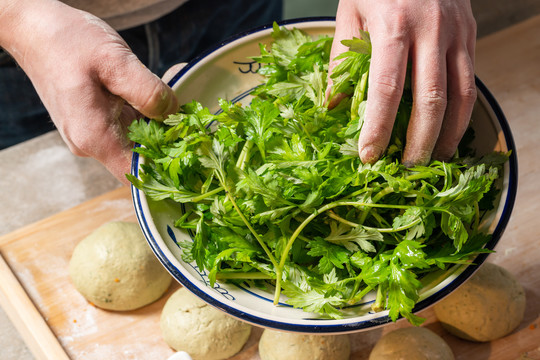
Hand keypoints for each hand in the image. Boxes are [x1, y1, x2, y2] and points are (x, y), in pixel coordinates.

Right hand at [0, 0, 177, 183]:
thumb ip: (147, 92)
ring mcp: (92, 133)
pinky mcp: (94, 121)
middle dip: (170, 136)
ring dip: (160, 120)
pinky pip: (128, 124)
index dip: (168, 168)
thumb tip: (173, 113)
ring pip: (138, 139)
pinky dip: (146, 110)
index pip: (137, 175)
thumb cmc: (68, 41)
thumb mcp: (115, 62)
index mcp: (95, 137)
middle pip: (142, 156)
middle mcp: (91, 143)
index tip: (192, 149)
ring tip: (174, 88)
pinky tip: (159, 87)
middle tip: (190, 110)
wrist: (34, 28)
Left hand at [328, 0, 476, 165]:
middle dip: (419, 141)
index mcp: (393, 26)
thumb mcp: (350, 13)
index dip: (379, 128)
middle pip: (431, 100)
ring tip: (433, 160)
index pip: (387, 90)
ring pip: (460, 95)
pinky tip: (450, 132)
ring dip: (448, 134)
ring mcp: (456, 33)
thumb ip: (342, 61)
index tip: (369, 156)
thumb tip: (334, 106)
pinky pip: (470, 82)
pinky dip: (462, 113)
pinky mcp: (470, 35)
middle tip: (405, 169)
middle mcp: (430, 31)